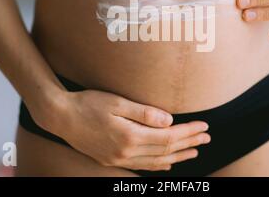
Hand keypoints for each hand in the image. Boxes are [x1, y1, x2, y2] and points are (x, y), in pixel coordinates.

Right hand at [50, 90, 209, 170]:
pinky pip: (142, 165)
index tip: (204, 125)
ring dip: (178, 156)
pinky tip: (168, 163)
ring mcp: (119, 159)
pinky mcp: (112, 160)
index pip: (168, 137)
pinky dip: (159, 165)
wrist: (60, 117)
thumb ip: (144, 113)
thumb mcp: (116, 102)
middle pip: (166, 151)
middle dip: (189, 143)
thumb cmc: (88, 104)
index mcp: (129, 137)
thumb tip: (169, 120)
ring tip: (195, 151)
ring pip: (156, 162)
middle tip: (207, 137)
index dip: (188, 132)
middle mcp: (126, 152)